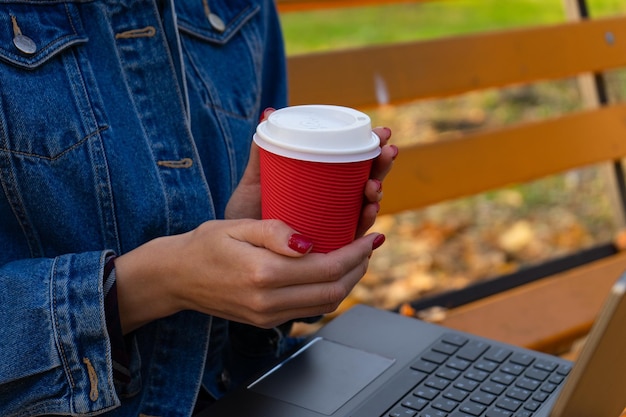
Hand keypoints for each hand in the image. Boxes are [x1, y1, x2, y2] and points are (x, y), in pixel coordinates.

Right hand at [114, 218, 384, 331]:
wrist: (176, 277)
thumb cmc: (204, 246)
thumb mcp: (237, 227)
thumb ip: (275, 233)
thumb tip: (310, 242)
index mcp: (263, 274)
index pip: (327, 268)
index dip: (355, 253)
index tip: (369, 237)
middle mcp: (268, 301)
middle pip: (333, 291)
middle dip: (358, 268)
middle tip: (368, 247)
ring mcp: (267, 315)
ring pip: (325, 305)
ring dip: (347, 283)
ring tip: (356, 259)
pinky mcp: (266, 320)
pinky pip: (309, 310)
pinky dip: (328, 292)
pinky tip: (331, 274)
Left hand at [226, 109, 397, 235]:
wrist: (231, 253)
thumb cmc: (247, 215)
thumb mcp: (256, 180)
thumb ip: (262, 152)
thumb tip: (269, 112)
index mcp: (322, 184)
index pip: (354, 162)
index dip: (372, 147)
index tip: (382, 132)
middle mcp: (333, 204)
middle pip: (367, 181)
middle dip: (382, 165)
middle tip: (388, 151)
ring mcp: (333, 226)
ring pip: (365, 207)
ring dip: (376, 194)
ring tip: (373, 185)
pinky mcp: (329, 248)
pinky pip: (352, 237)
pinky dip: (363, 225)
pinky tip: (368, 215)